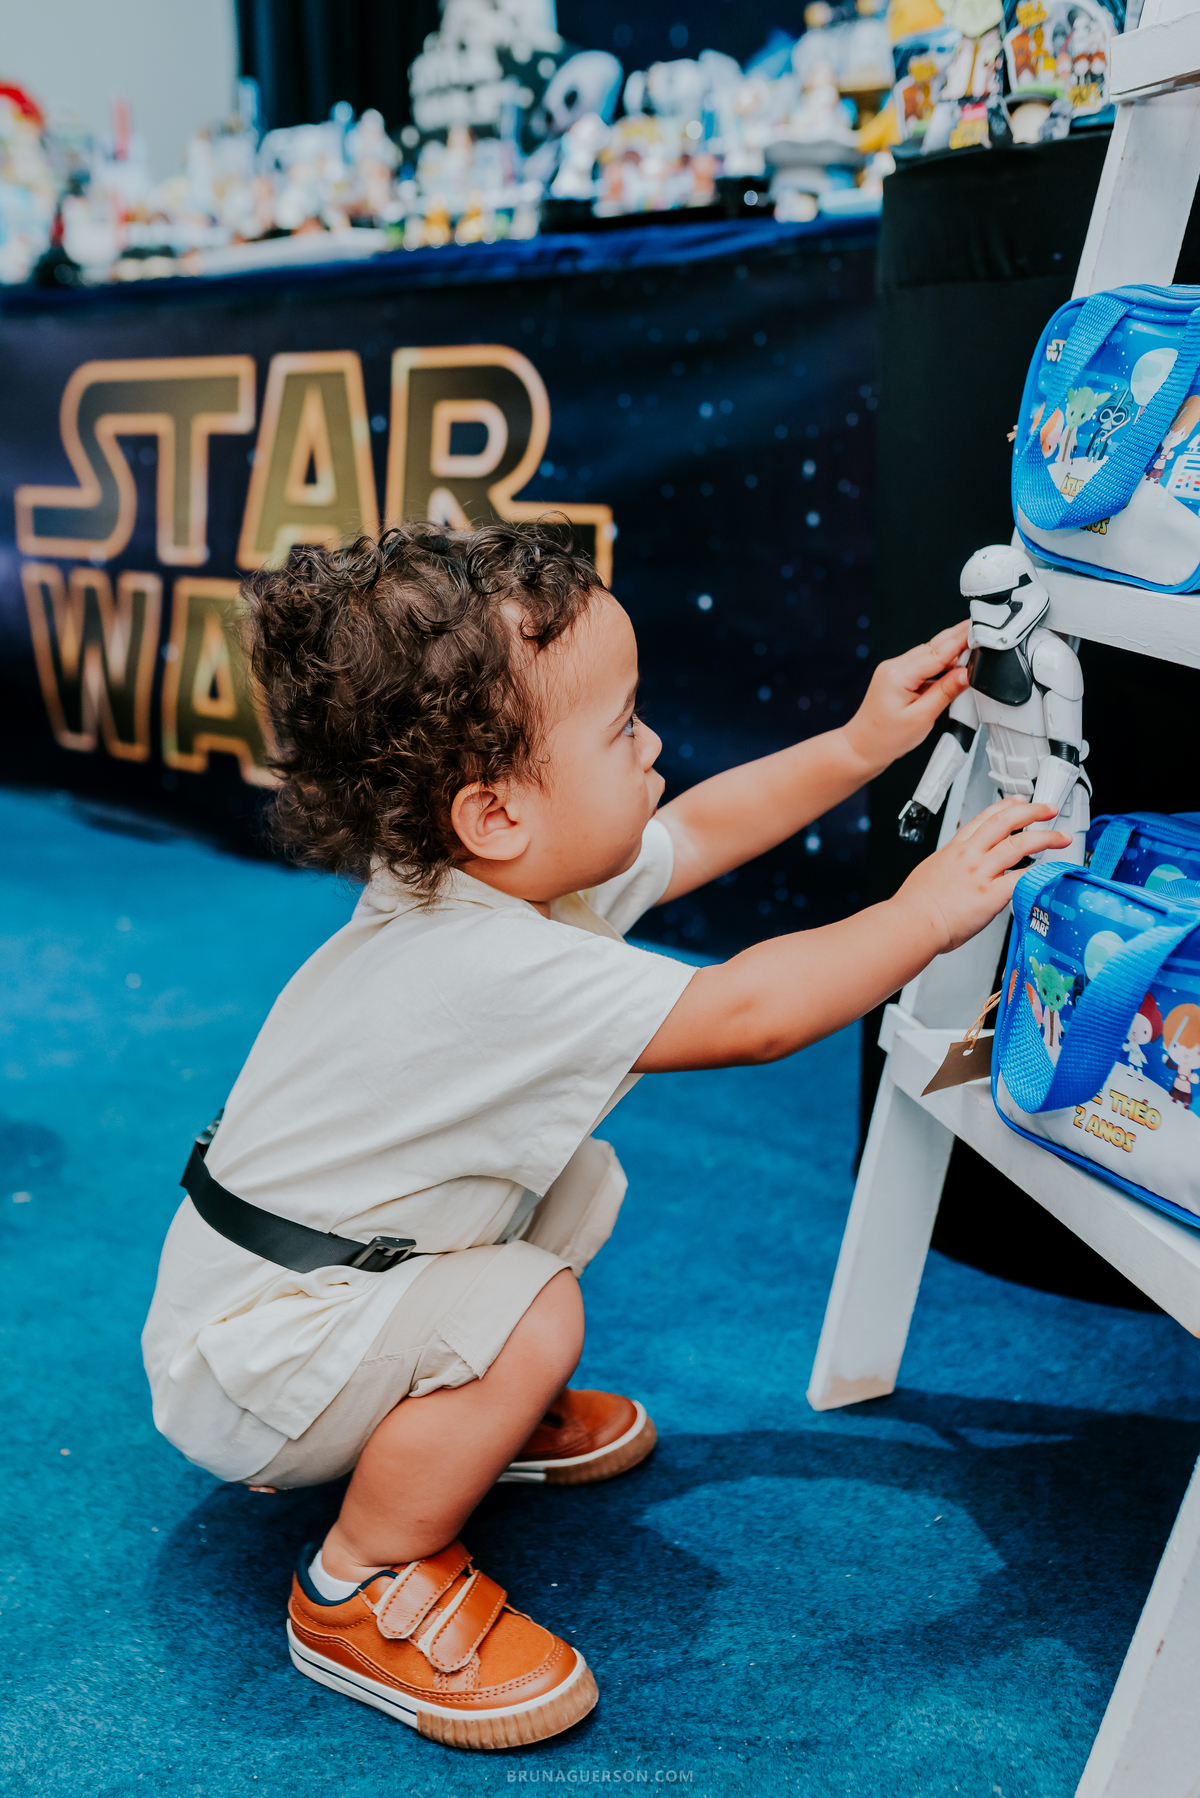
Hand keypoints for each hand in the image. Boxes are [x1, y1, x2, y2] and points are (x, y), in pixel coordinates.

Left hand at [842, 622, 970, 775]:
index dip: (961, 640)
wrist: (862, 748)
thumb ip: (946, 692)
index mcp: (898, 674)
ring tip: (974, 650)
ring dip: (951, 652)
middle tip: (983, 632)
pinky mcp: (898, 676)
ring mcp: (895, 670)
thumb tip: (966, 675)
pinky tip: (954, 666)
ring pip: (930, 653)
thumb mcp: (922, 718)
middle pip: (934, 647)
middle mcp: (894, 667)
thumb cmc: (884, 738)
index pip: (938, 652)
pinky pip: (924, 664)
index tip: (980, 631)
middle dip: (959, 639)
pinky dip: (941, 664)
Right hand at [895, 798, 1070, 954]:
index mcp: (954, 850)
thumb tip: (954, 872)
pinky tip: (1051, 871)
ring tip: (1060, 837)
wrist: (911, 923)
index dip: (1004, 806)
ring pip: (1019, 844)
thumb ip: (947, 868)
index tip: (1018, 802)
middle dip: (1031, 812)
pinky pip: (1021, 878)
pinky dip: (1039, 873)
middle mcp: (969, 856)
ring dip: (1045, 837)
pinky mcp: (990, 895)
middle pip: (1005, 822)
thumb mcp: (929, 873)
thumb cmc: (915, 906)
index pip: (983, 818)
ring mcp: (980, 873)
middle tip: (1047, 809)